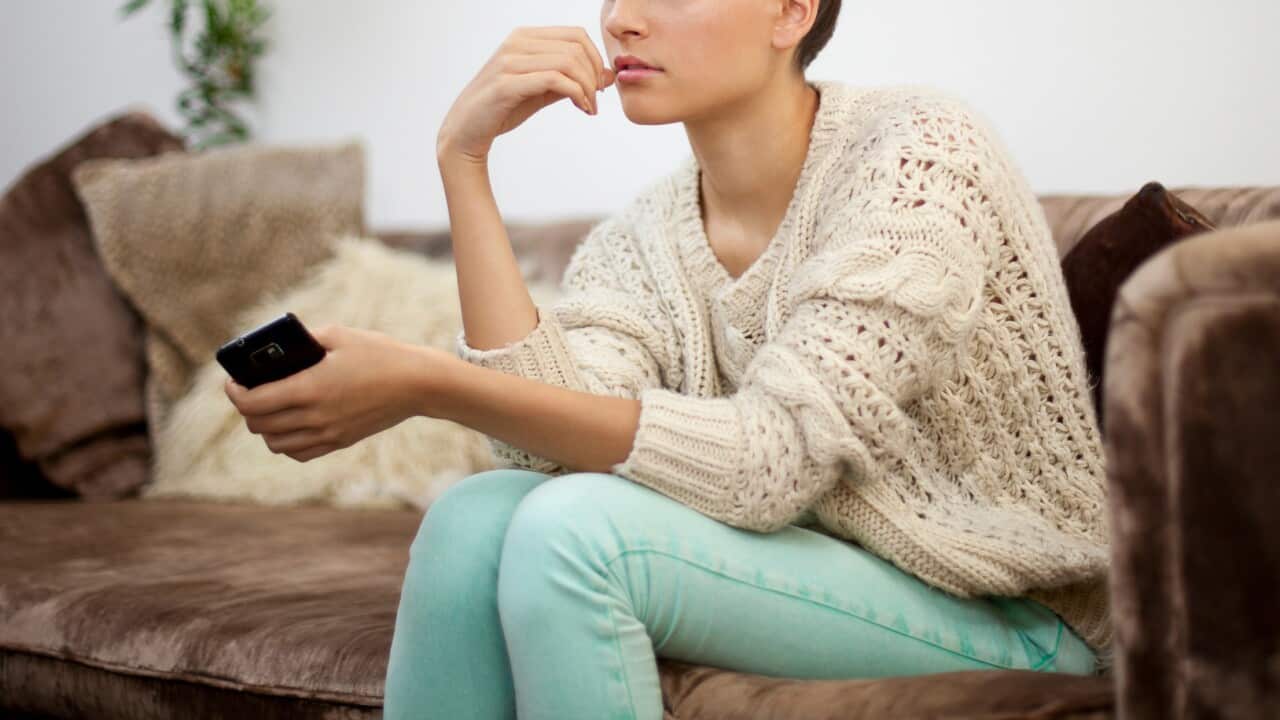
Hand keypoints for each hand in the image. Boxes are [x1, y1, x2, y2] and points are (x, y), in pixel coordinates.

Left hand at [223, 324, 443, 462]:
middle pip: (258, 425)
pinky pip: (298, 453)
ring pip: (275, 443)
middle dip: (246, 408)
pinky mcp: (339, 441)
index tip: (233, 382)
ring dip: (264, 428)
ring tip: (269, 410)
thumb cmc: (379, 354)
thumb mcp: (338, 335)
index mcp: (309, 387)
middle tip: (249, 392)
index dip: (234, 392)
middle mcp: (315, 416)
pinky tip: (290, 425)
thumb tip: (277, 346)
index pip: (252, 402)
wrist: (417, 383)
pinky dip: (286, 442)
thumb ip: (304, 339)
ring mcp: (327, 433)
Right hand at [437, 25, 615, 162]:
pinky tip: (581, 108)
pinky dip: (576, 94)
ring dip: (587, 87)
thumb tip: (608, 75)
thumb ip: (572, 80)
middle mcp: (516, 43)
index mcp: (525, 37)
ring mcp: (509, 61)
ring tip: (589, 107)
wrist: (466, 130)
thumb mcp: (543, 90)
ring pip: (568, 62)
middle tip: (596, 100)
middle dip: (594, 75)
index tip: (598, 86)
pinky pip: (554, 80)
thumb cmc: (504, 108)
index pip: (576, 34)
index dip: (595, 59)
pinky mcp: (506, 84)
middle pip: (576, 47)